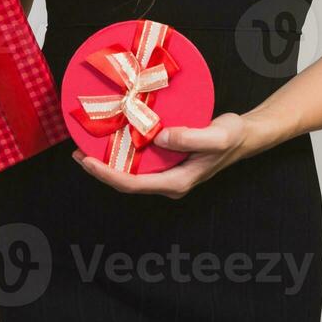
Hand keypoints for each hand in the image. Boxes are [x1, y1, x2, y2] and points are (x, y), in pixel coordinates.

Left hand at [71, 113, 251, 197]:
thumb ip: (190, 137)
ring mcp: (167, 174)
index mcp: (177, 182)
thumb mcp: (216, 136)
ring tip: (85, 146)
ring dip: (107, 162)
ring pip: (130, 173)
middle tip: (77, 152)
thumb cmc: (232, 136)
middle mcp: (169, 182)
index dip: (107, 175)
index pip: (134, 185)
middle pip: (126, 182)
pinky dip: (121, 153)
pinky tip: (111, 139)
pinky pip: (138, 162)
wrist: (244, 136)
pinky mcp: (167, 163)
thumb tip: (160, 137)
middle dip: (100, 170)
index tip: (87, 161)